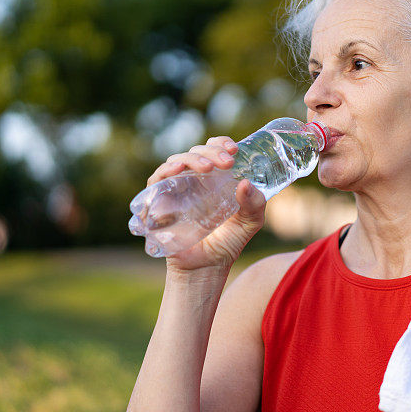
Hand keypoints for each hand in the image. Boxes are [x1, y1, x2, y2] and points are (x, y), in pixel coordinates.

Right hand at [146, 136, 266, 273]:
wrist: (206, 268)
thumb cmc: (228, 243)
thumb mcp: (250, 222)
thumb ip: (255, 204)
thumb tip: (246, 183)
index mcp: (213, 178)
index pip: (212, 150)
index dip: (220, 143)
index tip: (234, 149)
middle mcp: (192, 180)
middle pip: (195, 152)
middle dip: (211, 152)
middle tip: (227, 162)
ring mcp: (174, 189)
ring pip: (175, 162)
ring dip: (191, 159)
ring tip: (208, 167)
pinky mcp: (158, 202)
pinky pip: (155, 181)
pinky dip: (165, 172)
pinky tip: (178, 171)